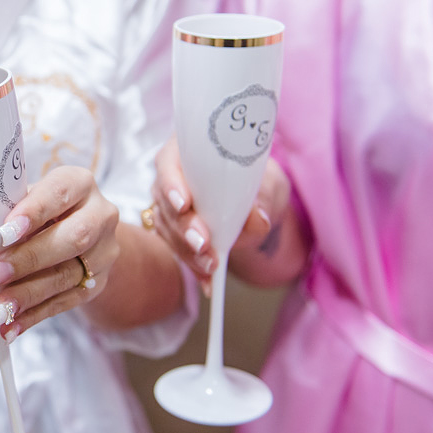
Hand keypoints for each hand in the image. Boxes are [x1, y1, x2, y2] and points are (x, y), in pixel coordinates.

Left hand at [0, 166, 119, 339]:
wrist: (85, 233)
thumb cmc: (39, 213)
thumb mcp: (17, 206)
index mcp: (78, 183)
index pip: (60, 193)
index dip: (33, 211)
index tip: (1, 233)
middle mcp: (99, 214)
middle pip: (70, 239)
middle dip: (24, 261)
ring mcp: (103, 252)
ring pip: (67, 275)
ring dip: (27, 295)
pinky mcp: (97, 284)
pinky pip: (67, 303)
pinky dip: (35, 316)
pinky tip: (10, 326)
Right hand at [148, 137, 285, 286]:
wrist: (256, 200)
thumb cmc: (257, 181)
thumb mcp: (268, 184)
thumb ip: (261, 198)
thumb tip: (256, 219)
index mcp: (188, 150)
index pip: (169, 163)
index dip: (172, 184)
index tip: (184, 204)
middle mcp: (171, 175)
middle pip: (165, 200)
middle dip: (184, 226)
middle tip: (204, 244)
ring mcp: (167, 203)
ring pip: (167, 227)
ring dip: (187, 250)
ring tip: (210, 267)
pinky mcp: (172, 229)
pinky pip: (176, 247)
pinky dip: (193, 265)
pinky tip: (208, 282)